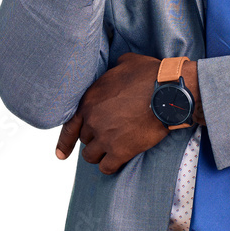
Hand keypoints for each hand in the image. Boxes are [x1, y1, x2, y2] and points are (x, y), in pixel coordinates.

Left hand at [54, 52, 170, 174]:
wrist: (168, 93)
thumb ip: (114, 70)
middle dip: (94, 138)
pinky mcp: (121, 150)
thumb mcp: (127, 63)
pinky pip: (107, 167)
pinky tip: (116, 162)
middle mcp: (92, 119)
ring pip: (91, 156)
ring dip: (99, 154)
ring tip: (110, 151)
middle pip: (85, 139)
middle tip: (108, 136)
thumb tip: (117, 68)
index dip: (64, 142)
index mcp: (90, 99)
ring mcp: (105, 136)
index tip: (60, 155)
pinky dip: (110, 166)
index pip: (69, 125)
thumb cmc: (151, 75)